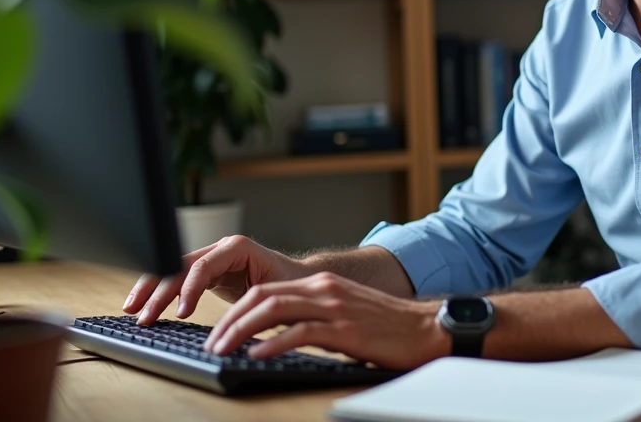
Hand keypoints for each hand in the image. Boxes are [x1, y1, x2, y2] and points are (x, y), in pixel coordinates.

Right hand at [124, 235, 307, 324]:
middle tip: (143, 316)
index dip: (188, 289)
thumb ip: (255, 303)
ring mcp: (212, 257)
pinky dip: (160, 291)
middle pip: (180, 265)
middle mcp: (221, 248)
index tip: (180, 314)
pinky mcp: (208, 271)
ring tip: (132, 310)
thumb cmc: (291, 285)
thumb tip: (240, 325)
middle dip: (159, 290)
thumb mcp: (276, 293)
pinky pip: (178, 278)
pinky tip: (145, 306)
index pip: (204, 265)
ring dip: (151, 289)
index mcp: (238, 247)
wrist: (298, 279)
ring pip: (173, 269)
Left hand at [202, 271, 449, 370]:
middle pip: (263, 297)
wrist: (427, 328)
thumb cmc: (388, 327)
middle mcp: (324, 290)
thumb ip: (314, 316)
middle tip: (213, 344)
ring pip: (274, 310)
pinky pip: (300, 333)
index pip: (267, 290)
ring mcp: (334, 308)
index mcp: (322, 284)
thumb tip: (276, 335)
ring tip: (223, 350)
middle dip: (231, 320)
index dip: (237, 311)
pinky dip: (273, 344)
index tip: (220, 332)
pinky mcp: (345, 330)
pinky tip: (257, 356)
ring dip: (242, 331)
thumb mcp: (345, 312)